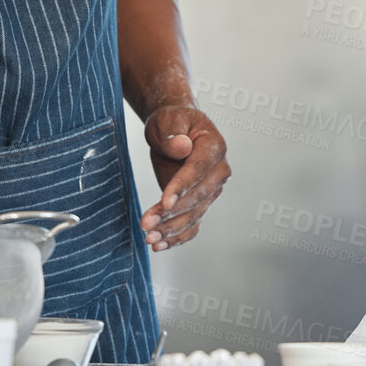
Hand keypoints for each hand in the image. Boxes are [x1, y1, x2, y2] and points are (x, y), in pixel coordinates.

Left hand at [139, 105, 229, 250]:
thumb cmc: (173, 122)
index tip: (164, 202)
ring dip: (171, 229)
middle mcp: (218, 171)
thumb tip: (181, 147)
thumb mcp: (169, 120)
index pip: (198, 170)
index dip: (182, 187)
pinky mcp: (200, 203)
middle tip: (146, 223)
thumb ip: (174, 133)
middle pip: (198, 197)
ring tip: (148, 237)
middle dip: (172, 213)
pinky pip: (193, 224)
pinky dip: (178, 237)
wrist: (175, 130)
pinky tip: (159, 245)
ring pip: (194, 215)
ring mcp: (211, 189)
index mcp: (214, 146)